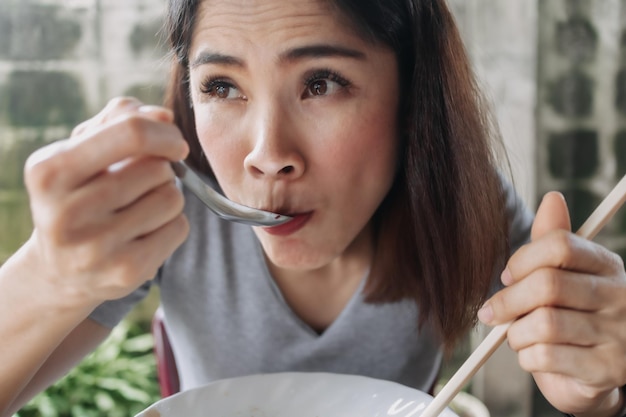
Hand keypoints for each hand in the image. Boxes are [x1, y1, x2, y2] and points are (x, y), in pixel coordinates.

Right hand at [23, 97, 189, 308]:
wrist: (60, 269)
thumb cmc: (78, 194)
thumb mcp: (82, 150)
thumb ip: (120, 121)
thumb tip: (165, 118)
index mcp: (49, 171)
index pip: (130, 133)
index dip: (164, 134)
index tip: (174, 143)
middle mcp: (65, 213)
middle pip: (157, 168)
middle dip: (161, 169)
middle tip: (140, 183)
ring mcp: (95, 248)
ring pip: (172, 198)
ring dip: (167, 196)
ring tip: (140, 206)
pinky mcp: (126, 272)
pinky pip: (179, 228)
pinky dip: (172, 223)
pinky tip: (146, 231)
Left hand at [478, 192, 625, 415]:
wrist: (594, 373)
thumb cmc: (572, 316)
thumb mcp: (564, 275)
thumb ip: (552, 241)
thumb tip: (551, 198)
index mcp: (606, 266)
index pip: (560, 245)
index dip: (522, 260)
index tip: (506, 276)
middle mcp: (619, 296)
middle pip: (547, 285)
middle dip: (507, 300)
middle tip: (491, 312)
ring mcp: (617, 334)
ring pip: (544, 323)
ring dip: (516, 333)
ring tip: (517, 335)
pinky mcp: (606, 369)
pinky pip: (547, 356)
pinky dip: (526, 357)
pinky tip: (531, 355)